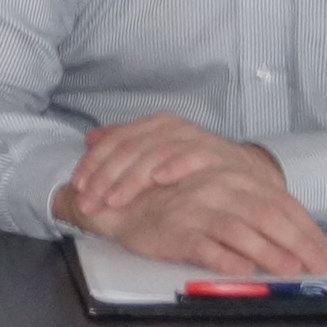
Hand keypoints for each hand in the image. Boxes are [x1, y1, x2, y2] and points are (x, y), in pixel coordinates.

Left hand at [56, 112, 262, 223]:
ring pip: (155, 152)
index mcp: (154, 125)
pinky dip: (176, 165)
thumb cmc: (194, 169)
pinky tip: (159, 179)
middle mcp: (173, 127)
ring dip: (132, 178)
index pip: (116, 139)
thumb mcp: (156, 155)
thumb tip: (89, 138)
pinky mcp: (218, 153)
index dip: (94, 163)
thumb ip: (124, 145)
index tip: (78, 187)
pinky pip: (194, 155)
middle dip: (105, 176)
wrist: (247, 174)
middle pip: (130, 147)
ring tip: (114, 199)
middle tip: (89, 201)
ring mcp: (195, 138)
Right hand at [86, 160, 326, 277]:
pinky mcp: (177, 232)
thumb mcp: (219, 194)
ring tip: (290, 271)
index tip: (325, 253)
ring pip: (241, 232)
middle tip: (319, 266)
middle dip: (299, 243)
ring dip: (269, 253)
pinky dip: (226, 260)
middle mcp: (220, 191)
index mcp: (235, 179)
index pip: (281, 203)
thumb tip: (294, 239)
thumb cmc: (179, 199)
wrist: (125, 198)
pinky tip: (244, 271)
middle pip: (268, 216)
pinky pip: (205, 247)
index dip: (307, 230)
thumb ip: (252, 209)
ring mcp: (198, 211)